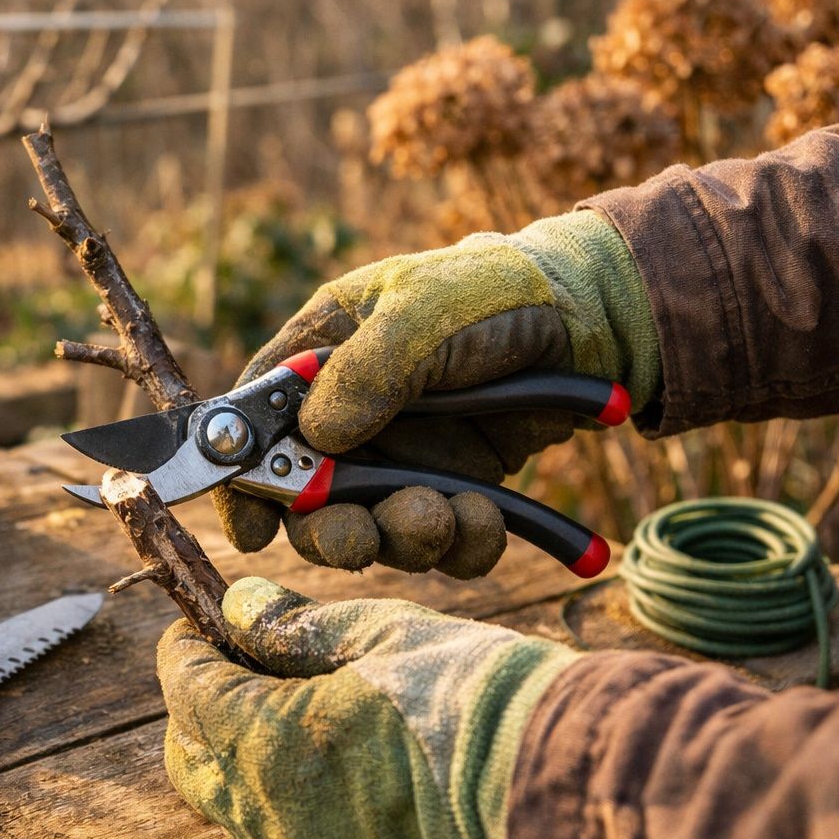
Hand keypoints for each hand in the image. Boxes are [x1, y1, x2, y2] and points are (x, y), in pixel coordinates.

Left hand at [156, 576, 578, 838]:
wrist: (552, 786)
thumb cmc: (468, 697)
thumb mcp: (378, 632)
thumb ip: (296, 625)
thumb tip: (241, 608)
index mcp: (265, 738)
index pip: (187, 689)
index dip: (186, 650)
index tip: (197, 628)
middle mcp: (270, 812)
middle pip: (191, 761)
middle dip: (195, 713)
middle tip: (230, 672)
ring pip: (230, 816)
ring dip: (233, 767)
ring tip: (277, 723)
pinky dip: (278, 818)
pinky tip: (315, 785)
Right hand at [214, 210, 657, 577]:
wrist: (593, 322)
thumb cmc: (493, 295)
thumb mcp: (423, 312)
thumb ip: (366, 371)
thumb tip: (314, 437)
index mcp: (321, 354)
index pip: (257, 420)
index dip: (245, 478)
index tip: (252, 528)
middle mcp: (351, 415)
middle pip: (308, 498)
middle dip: (332, 530)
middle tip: (359, 539)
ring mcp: (402, 457)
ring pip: (376, 529)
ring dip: (405, 537)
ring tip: (446, 514)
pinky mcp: (455, 489)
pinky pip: (445, 543)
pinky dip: (464, 543)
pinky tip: (488, 518)